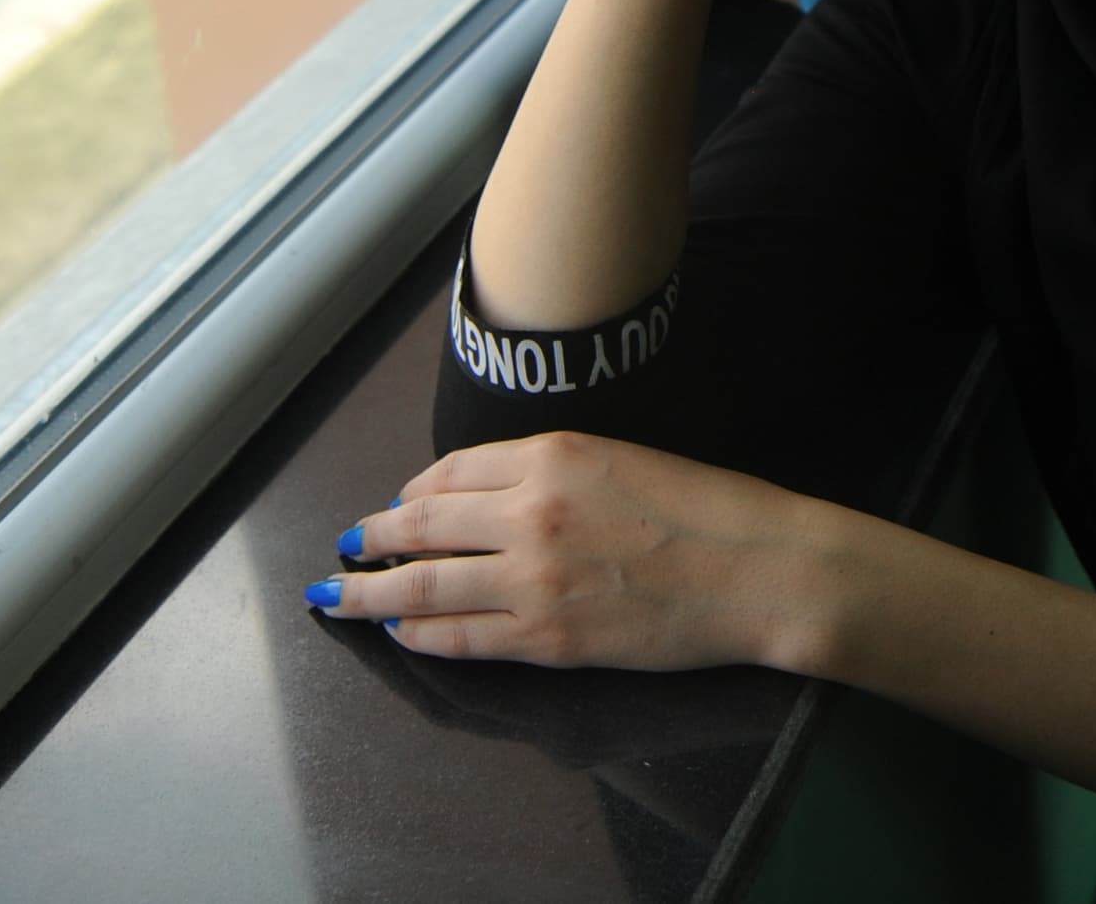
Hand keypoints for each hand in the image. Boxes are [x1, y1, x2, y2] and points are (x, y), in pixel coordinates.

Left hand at [312, 432, 831, 670]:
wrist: (756, 570)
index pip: (451, 472)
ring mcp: (533, 580)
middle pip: (420, 525)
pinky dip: (419, 634)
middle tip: (344, 547)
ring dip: (371, 592)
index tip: (397, 503)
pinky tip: (401, 631)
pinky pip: (459, 637)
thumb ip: (553, 471)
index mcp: (551, 457)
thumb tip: (487, 497)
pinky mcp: (547, 639)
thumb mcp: (622, 457)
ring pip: (422, 586)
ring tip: (339, 596)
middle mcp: (529, 513)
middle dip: (371, 537)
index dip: (412, 491)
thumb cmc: (706, 509)